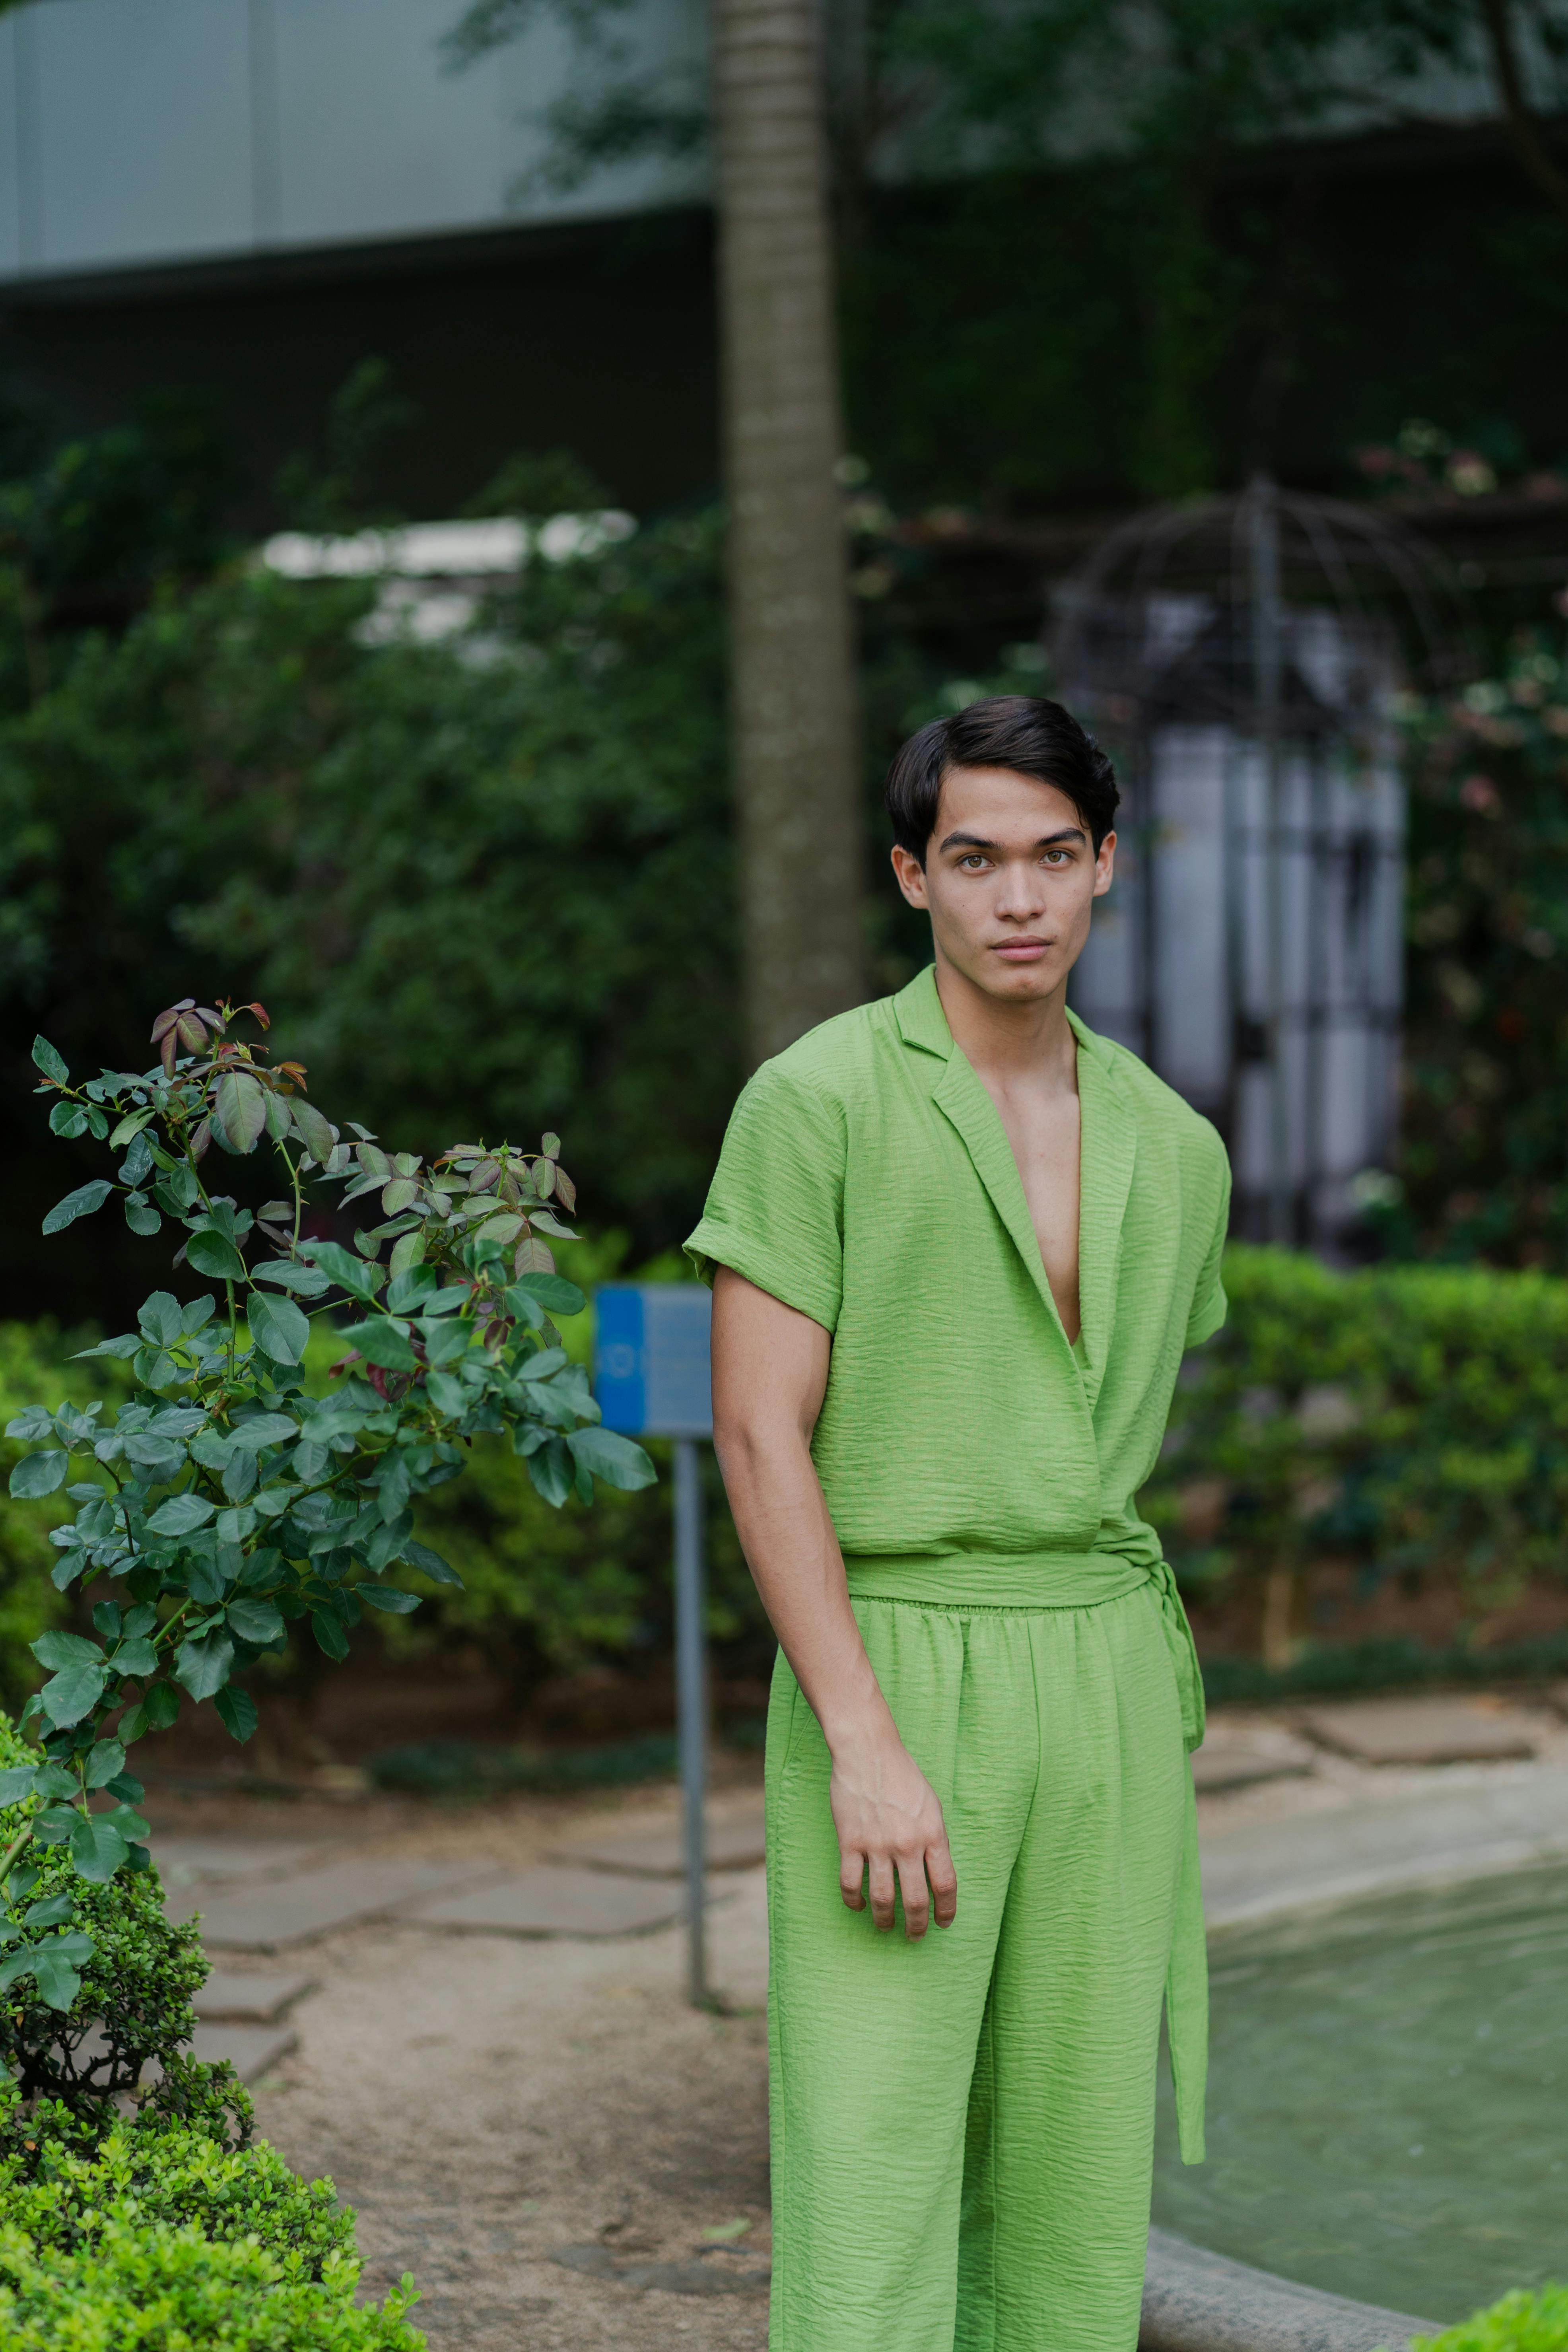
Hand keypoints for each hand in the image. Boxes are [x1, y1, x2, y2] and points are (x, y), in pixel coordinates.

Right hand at [828, 1728, 957, 1937]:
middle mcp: (907, 1844)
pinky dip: (854, 1901)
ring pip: (882, 1899)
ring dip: (885, 1920)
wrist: (868, 1753)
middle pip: (915, 1900)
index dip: (946, 1910)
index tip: (943, 1923)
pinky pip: (851, 1883)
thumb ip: (935, 1839)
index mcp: (932, 1834)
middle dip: (917, 1925)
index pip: (945, 1884)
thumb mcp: (931, 1806)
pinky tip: (858, 1905)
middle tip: (915, 1935)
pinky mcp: (850, 1842)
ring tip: (885, 1926)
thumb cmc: (903, 1776)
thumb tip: (934, 1872)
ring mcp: (877, 1845)